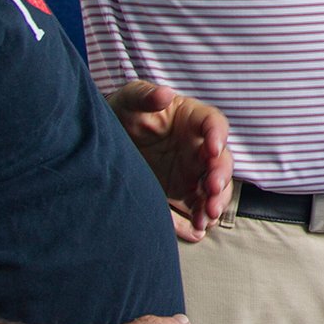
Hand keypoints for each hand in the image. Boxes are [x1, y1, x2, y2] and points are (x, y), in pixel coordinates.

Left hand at [108, 83, 229, 239]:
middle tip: (212, 188)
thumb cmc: (124, 111)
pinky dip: (197, 219)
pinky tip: (197, 229)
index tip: (213, 147)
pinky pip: (195, 208)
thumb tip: (164, 94)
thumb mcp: (130, 98)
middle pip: (221, 161)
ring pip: (214, 188)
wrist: (102, 141)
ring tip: (208, 215)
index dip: (218, 134)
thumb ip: (146, 95)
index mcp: (192, 120)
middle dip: (221, 175)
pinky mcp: (181, 193)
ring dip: (216, 201)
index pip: (214, 124)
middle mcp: (198, 147)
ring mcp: (192, 172)